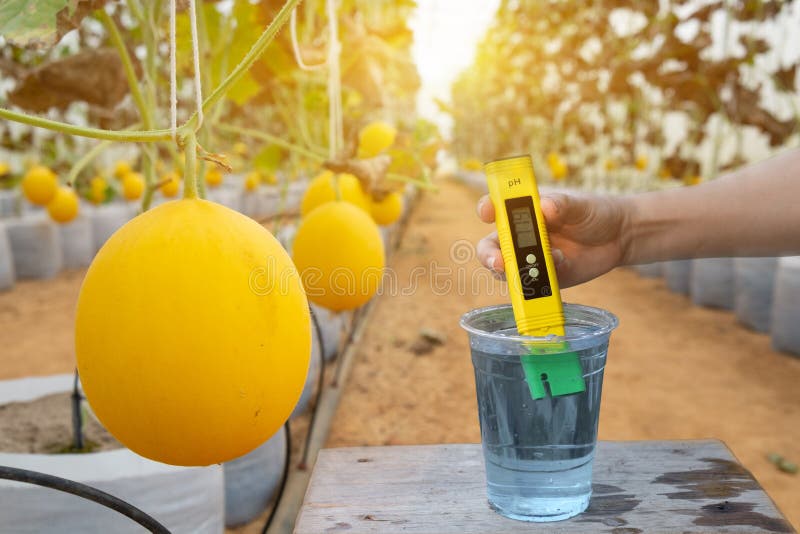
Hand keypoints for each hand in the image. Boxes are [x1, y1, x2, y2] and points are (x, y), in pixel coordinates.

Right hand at [476, 192, 630, 287]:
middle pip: (492, 248)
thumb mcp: (579, 204)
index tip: (488, 212)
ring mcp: (531, 260)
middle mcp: (521, 237)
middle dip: (490, 256)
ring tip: (538, 266)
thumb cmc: (594, 212)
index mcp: (524, 212)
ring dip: (514, 273)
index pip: (495, 209)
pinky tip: (562, 263)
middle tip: (500, 262)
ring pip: (507, 271)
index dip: (486, 210)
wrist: (619, 237)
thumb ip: (561, 204)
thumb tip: (545, 207)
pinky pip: (533, 284)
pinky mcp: (545, 278)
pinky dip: (541, 279)